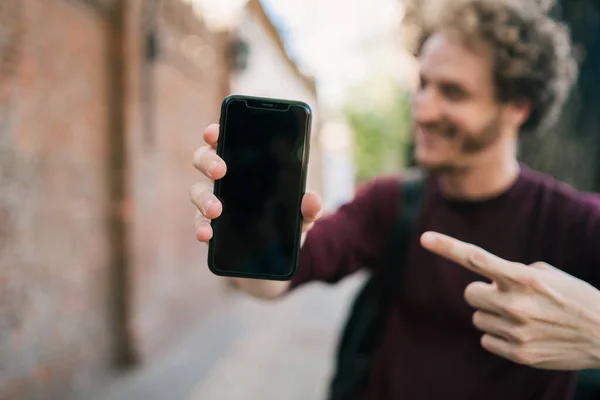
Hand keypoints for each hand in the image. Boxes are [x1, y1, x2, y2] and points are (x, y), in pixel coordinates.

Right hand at [190, 123, 322, 243]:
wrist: (279, 251)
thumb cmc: (288, 218)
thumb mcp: (303, 213)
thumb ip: (309, 206)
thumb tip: (312, 199)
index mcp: (245, 163)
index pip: (225, 139)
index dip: (216, 133)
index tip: (214, 133)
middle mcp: (224, 177)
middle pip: (204, 159)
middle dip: (208, 161)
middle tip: (220, 170)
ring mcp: (214, 200)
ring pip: (198, 191)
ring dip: (204, 198)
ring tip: (216, 210)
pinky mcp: (210, 225)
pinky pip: (199, 223)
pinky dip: (201, 227)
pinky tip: (206, 234)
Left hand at [420, 231, 599, 369]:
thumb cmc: (572, 297)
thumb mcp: (546, 274)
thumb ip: (512, 273)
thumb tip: (486, 279)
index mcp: (523, 278)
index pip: (477, 258)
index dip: (448, 247)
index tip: (424, 238)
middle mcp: (516, 303)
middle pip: (470, 294)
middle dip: (483, 293)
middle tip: (504, 296)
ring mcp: (516, 330)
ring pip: (478, 318)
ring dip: (493, 315)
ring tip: (523, 317)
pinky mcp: (519, 353)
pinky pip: (486, 339)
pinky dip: (498, 336)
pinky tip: (522, 334)